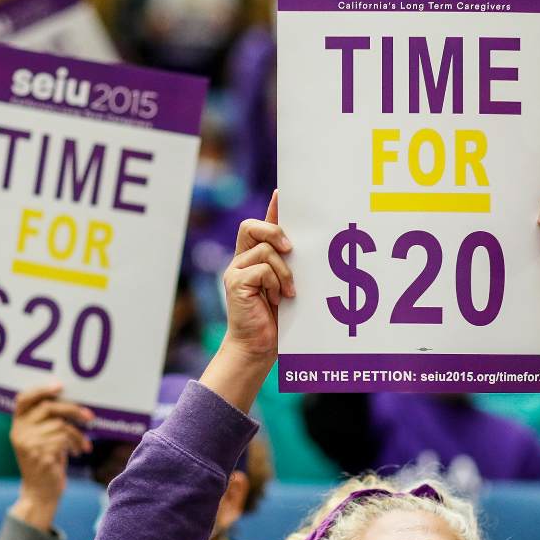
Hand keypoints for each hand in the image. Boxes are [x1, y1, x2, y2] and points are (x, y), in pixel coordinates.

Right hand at [9, 384, 92, 530]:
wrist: (40, 493)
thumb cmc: (45, 462)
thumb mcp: (40, 440)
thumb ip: (46, 422)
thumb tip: (71, 402)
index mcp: (17, 426)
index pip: (23, 399)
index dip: (41, 389)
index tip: (60, 386)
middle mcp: (19, 433)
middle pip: (48, 407)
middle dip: (73, 410)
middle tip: (90, 417)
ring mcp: (28, 444)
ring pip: (61, 425)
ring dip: (78, 435)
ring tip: (82, 444)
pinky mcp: (41, 455)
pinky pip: (65, 439)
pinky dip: (77, 444)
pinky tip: (79, 452)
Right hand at [223, 190, 293, 359]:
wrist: (258, 347)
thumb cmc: (276, 321)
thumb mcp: (288, 288)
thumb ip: (291, 267)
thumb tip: (305, 247)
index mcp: (254, 260)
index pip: (260, 226)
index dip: (271, 209)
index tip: (283, 192)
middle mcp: (242, 261)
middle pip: (251, 227)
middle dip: (274, 231)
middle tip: (290, 248)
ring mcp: (236, 270)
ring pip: (265, 250)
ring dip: (284, 271)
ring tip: (288, 292)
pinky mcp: (235, 282)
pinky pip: (262, 269)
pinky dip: (275, 283)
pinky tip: (278, 299)